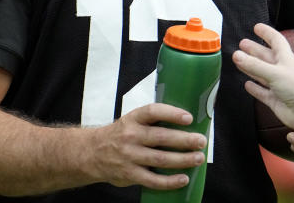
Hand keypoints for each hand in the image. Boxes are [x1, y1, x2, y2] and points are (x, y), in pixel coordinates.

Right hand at [88, 103, 207, 189]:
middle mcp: (131, 136)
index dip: (171, 114)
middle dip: (185, 140)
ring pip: (161, 159)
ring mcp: (130, 156)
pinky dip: (170, 181)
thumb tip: (184, 122)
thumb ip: (151, 122)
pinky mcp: (130, 174)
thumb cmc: (119, 135)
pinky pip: (153, 180)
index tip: (188, 118)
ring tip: (198, 158)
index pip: (153, 112)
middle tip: (201, 141)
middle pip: (161, 137)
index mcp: (133, 119)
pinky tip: (183, 178)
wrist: (91, 153)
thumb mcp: (131, 121)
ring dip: (182, 159)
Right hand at [232, 22, 293, 131]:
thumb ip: (254, 65)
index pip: (276, 41)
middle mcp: (282, 70)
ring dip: (251, 66)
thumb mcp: (274, 73)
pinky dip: (255, 88)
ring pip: (261, 73)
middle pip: (266, 56)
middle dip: (254, 49)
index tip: (257, 27)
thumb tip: (236, 55)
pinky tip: (248, 84)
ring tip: (238, 59)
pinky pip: (262, 92)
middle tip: (242, 43)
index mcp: (286, 59)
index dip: (267, 33)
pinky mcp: (275, 99)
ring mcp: (278, 85)